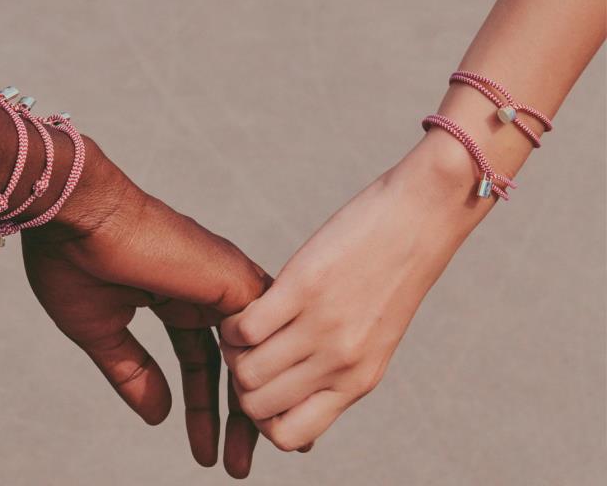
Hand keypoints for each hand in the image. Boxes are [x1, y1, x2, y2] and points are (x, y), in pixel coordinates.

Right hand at [22, 136, 266, 477]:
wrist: (73, 213)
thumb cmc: (73, 261)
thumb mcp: (102, 332)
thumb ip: (133, 373)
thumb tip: (159, 417)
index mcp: (176, 293)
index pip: (202, 359)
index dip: (206, 404)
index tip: (213, 447)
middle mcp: (207, 289)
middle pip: (233, 364)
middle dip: (236, 417)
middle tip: (240, 466)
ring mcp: (223, 283)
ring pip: (252, 356)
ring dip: (250, 410)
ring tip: (246, 460)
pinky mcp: (231, 280)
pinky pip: (261, 340)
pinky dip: (259, 382)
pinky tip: (254, 423)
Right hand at [220, 145, 468, 451]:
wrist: (422, 218)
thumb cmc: (390, 275)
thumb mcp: (372, 340)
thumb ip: (337, 371)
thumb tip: (291, 398)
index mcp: (357, 382)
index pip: (288, 435)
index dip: (262, 416)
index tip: (263, 384)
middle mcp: (341, 363)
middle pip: (257, 405)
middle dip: (239, 381)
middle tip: (245, 350)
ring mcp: (323, 327)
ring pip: (245, 370)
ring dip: (231, 350)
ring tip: (244, 326)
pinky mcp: (304, 287)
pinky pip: (246, 327)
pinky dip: (234, 320)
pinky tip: (247, 305)